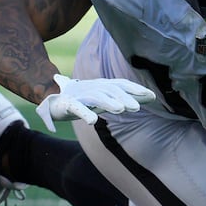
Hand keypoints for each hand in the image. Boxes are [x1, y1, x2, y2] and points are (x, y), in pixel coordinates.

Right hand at [35, 73, 155, 131]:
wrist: (53, 102)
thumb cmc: (82, 100)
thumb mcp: (102, 100)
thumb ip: (121, 99)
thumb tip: (144, 101)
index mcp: (102, 86)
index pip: (121, 84)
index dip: (135, 89)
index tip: (151, 96)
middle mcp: (93, 87)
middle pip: (111, 90)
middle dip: (124, 97)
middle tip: (137, 107)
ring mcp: (80, 95)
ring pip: (96, 97)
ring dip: (108, 102)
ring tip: (119, 109)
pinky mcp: (67, 104)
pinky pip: (77, 108)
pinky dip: (85, 113)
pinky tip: (93, 121)